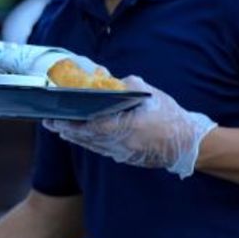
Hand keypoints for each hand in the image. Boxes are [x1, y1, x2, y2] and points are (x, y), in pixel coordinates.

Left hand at [43, 76, 216, 177]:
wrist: (189, 144)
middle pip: (87, 138)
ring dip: (75, 138)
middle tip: (49, 123)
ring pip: (92, 146)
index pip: (91, 126)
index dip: (71, 124)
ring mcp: (123, 153)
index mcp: (127, 127)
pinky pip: (102, 150)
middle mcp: (121, 143)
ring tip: (60, 129)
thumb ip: (130, 85)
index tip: (56, 119)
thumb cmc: (171, 116)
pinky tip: (81, 137)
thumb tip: (113, 79)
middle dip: (66, 130)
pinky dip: (89, 143)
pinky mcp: (127, 158)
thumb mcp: (152, 95)